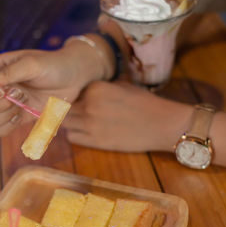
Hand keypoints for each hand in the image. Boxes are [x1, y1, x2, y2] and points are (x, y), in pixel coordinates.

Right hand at [0, 43, 105, 135]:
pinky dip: (8, 127)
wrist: (75, 77)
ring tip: (24, 103)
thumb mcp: (31, 64)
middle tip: (21, 94)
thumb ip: (6, 73)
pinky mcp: (19, 116)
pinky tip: (21, 116)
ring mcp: (9, 104)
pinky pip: (1, 130)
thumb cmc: (54, 65)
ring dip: (4, 117)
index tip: (4, 91)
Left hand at [63, 81, 192, 151]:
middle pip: (64, 106)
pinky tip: (84, 132)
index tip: (78, 99)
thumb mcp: (122, 85)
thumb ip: (102, 86)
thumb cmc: (144, 102)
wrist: (161, 124)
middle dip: (68, 108)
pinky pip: (71, 137)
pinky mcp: (94, 141)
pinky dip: (74, 134)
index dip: (74, 95)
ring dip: (69, 121)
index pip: (72, 90)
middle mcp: (89, 105)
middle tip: (75, 111)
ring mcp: (90, 124)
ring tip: (79, 122)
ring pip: (64, 122)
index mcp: (96, 88)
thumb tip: (87, 87)